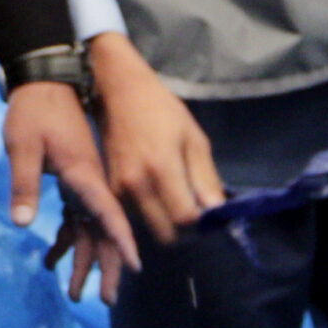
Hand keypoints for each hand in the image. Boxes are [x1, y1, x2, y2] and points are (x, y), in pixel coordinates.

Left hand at [4, 80, 139, 302]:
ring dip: (85, 260)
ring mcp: (83, 183)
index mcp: (84, 174)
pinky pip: (75, 218)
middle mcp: (90, 183)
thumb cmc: (34, 110)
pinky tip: (50, 260)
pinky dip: (66, 241)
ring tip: (76, 294)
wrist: (42, 81)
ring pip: (91, 229)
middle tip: (105, 300)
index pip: (108, 213)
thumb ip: (24, 182)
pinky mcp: (72, 181)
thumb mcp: (23, 144)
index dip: (122, 241)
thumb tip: (24, 223)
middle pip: (104, 230)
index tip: (134, 268)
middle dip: (106, 266)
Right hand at [89, 32, 220, 244]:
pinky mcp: (110, 190)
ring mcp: (119, 190)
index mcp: (161, 169)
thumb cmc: (162, 111)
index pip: (186, 220)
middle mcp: (136, 186)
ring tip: (173, 199)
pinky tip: (156, 195)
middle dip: (184, 231)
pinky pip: (135, 218)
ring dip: (166, 224)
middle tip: (193, 211)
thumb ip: (206, 179)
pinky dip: (150, 215)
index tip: (209, 214)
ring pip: (150, 229)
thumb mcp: (194, 139)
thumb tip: (217, 214)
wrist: (118, 93)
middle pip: (166, 235)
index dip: (202, 223)